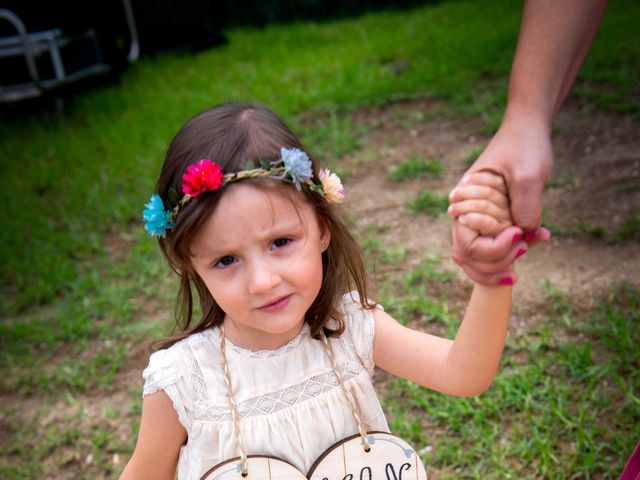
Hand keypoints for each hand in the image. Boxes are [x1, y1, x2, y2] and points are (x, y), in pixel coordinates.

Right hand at [450, 118, 552, 284]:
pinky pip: (495, 245)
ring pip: (479, 257)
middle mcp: (466, 212)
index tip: (518, 235)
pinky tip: (536, 239)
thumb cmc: (524, 147)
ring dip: (504, 260)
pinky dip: (513, 250)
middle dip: (499, 261)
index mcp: (464, 201)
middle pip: (469, 257)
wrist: (528, 128)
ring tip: (531, 246)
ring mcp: (478, 216)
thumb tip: (523, 238)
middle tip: (526, 247)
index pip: (468, 246)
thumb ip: (524, 209)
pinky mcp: (492, 217)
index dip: (493, 250)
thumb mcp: (528, 176)